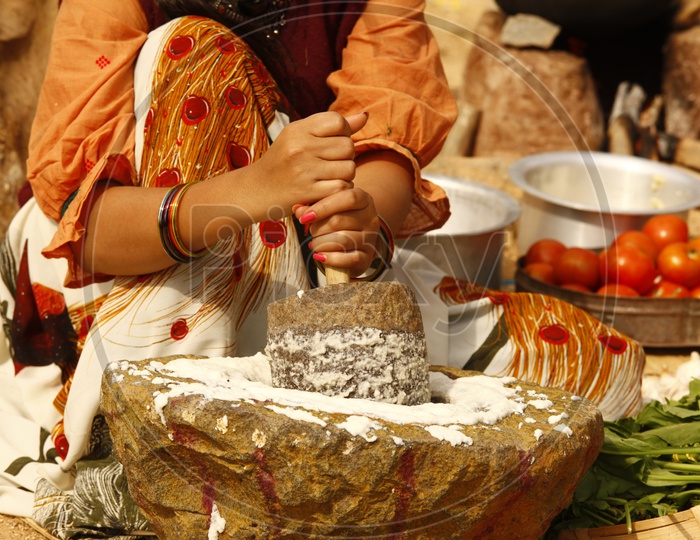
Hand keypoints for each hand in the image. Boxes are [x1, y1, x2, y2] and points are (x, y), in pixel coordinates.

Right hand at [252, 111, 367, 211]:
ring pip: (349, 168)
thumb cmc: (284, 161)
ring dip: (345, 175)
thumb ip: (333, 127)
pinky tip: (328, 190)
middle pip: (348, 147)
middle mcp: (300, 147)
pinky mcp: (307, 191)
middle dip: (345, 157)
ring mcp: (303, 170)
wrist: (256, 189)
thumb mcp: (301, 137)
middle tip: (331, 164)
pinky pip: (341, 187)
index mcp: (298, 129)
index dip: (343, 133)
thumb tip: (365, 116)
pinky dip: (340, 190)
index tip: (331, 144)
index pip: (338, 122)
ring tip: (329, 177)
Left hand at [293, 187, 381, 276]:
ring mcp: (371, 238)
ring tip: (314, 244)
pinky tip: (320, 256)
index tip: (305, 218)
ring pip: (342, 240)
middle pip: (339, 221)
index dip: (323, 207)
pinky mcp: (367, 257)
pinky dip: (330, 258)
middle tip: (311, 231)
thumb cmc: (339, 222)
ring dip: (320, 243)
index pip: (348, 198)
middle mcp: (371, 218)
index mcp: (364, 199)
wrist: (355, 245)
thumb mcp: (329, 209)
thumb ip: (313, 207)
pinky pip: (349, 259)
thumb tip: (297, 209)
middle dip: (317, 228)